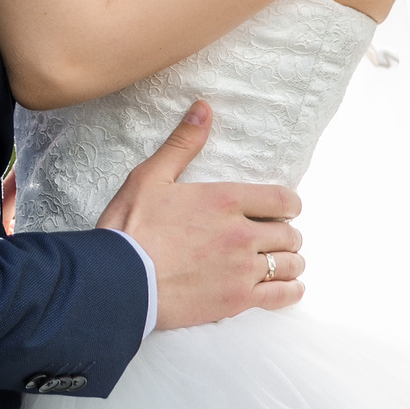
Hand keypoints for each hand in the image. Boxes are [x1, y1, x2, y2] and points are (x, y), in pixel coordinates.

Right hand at [97, 99, 304, 330]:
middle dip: (286, 234)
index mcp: (225, 199)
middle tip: (274, 237)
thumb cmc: (130, 227)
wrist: (119, 280)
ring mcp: (243, 268)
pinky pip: (282, 295)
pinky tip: (288, 287)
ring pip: (290, 264)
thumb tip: (204, 108)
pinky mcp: (238, 299)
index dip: (288, 204)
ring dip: (289, 261)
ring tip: (279, 262)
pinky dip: (290, 290)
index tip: (282, 210)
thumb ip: (183, 144)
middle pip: (290, 233)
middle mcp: (242, 232)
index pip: (283, 200)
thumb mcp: (151, 176)